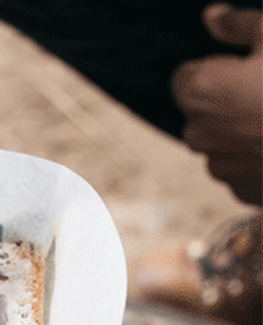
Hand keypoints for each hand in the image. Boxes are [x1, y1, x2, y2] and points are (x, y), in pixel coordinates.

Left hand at [172, 4, 262, 204]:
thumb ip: (239, 25)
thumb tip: (212, 17)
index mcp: (199, 91)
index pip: (184, 77)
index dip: (214, 69)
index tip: (243, 67)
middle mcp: (198, 133)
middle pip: (199, 112)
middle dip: (224, 102)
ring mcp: (220, 166)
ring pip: (219, 143)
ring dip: (239, 132)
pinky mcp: (242, 190)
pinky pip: (241, 169)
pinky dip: (257, 158)